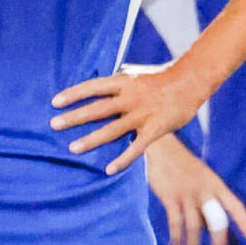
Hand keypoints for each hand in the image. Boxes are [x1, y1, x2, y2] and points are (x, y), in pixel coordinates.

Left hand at [52, 58, 207, 173]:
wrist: (191, 82)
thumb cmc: (160, 79)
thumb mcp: (136, 75)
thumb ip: (117, 84)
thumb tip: (96, 88)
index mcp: (124, 81)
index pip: (93, 87)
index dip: (73, 94)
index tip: (55, 102)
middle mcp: (130, 97)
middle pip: (97, 109)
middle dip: (74, 117)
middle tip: (54, 125)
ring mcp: (142, 114)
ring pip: (112, 129)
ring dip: (91, 139)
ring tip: (72, 148)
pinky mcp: (155, 129)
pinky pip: (136, 147)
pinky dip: (122, 159)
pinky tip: (108, 169)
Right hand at [145, 134, 245, 244]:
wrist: (164, 149)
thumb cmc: (186, 166)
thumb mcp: (205, 177)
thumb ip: (210, 197)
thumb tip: (210, 224)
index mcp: (216, 185)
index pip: (235, 205)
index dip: (244, 221)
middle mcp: (205, 191)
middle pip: (216, 220)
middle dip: (219, 240)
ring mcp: (187, 195)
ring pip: (195, 226)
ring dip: (194, 243)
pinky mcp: (170, 198)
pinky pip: (176, 222)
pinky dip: (177, 236)